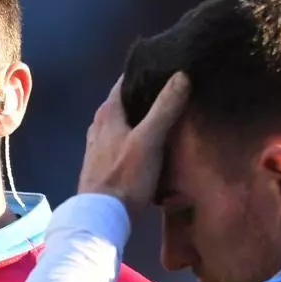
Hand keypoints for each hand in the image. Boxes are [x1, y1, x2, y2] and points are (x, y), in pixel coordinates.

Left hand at [78, 72, 190, 215]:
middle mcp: (99, 125)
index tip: (167, 66)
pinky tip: (152, 142)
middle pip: (125, 102)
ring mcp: (99, 144)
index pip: (125, 82)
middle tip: (174, 89)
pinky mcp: (104, 162)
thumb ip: (165, 108)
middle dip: (146, 95)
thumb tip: (181, 75)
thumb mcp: (149, 139)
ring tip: (168, 114)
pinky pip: (123, 140)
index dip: (144, 73)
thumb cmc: (126, 175)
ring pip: (124, 122)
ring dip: (142, 117)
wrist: (103, 215)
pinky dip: (137, 136)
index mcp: (107, 113)